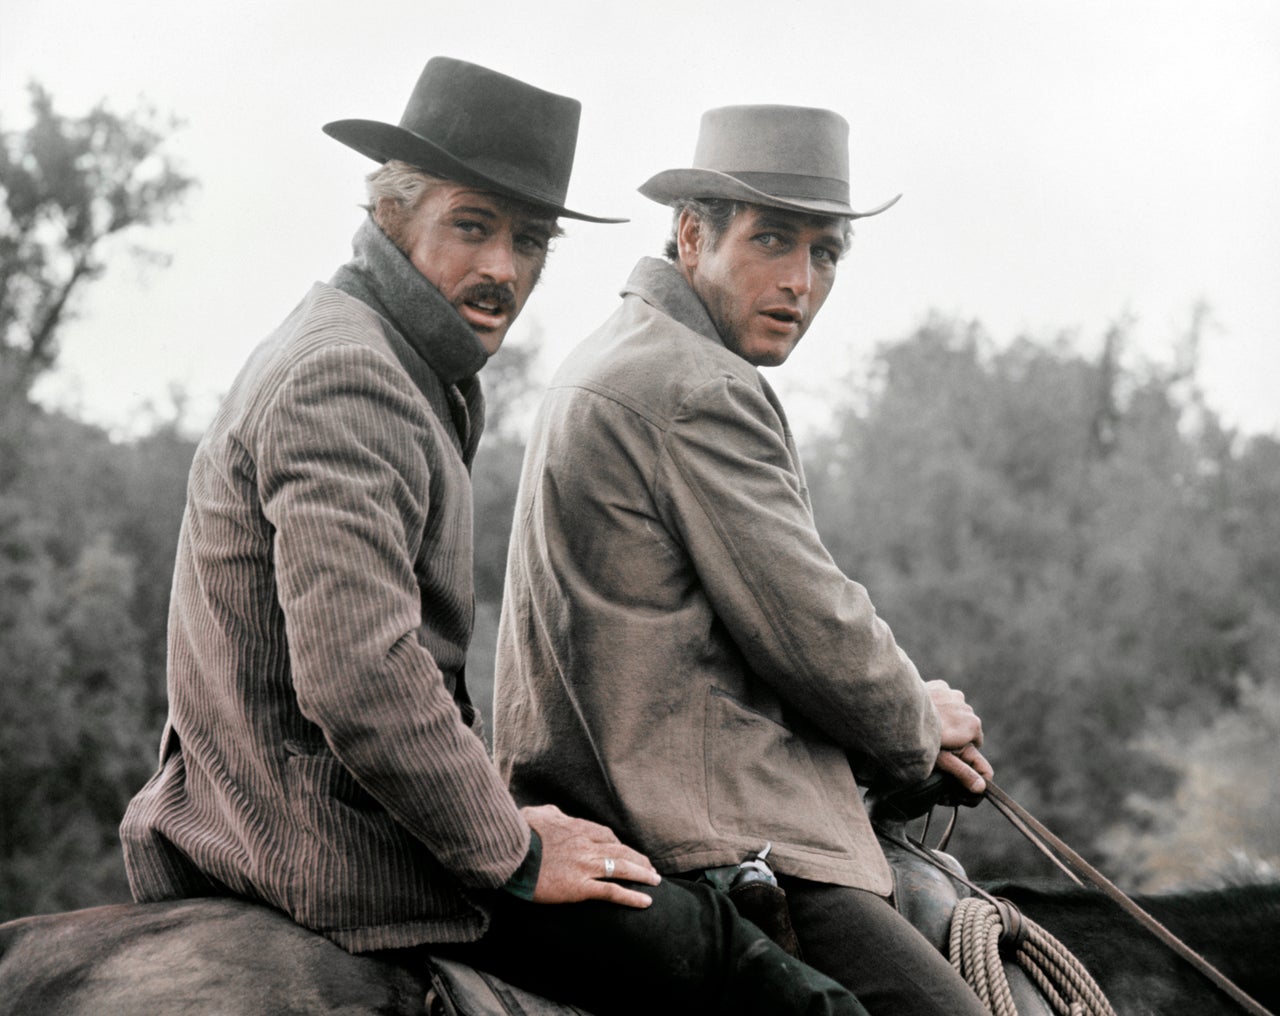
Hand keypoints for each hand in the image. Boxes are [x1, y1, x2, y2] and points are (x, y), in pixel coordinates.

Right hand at [521, 804, 660, 908]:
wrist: (510, 854)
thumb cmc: (519, 834)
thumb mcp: (536, 814)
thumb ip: (551, 813)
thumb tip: (557, 812)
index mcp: (575, 827)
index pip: (605, 834)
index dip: (618, 844)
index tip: (625, 851)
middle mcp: (585, 844)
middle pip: (620, 850)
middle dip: (638, 858)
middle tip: (650, 867)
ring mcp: (585, 865)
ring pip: (622, 868)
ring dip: (642, 874)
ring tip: (656, 880)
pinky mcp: (580, 887)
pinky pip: (612, 891)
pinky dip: (631, 896)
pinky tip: (646, 902)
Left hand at [926, 680, 992, 793]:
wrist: (895, 707)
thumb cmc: (919, 739)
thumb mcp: (942, 760)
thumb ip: (964, 773)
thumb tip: (981, 788)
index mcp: (973, 726)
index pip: (978, 745)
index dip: (965, 752)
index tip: (949, 758)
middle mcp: (967, 708)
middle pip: (965, 728)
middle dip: (954, 736)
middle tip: (934, 744)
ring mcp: (954, 694)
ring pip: (955, 713)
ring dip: (946, 720)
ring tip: (925, 728)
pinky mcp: (941, 685)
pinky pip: (944, 699)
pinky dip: (937, 705)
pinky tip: (921, 712)